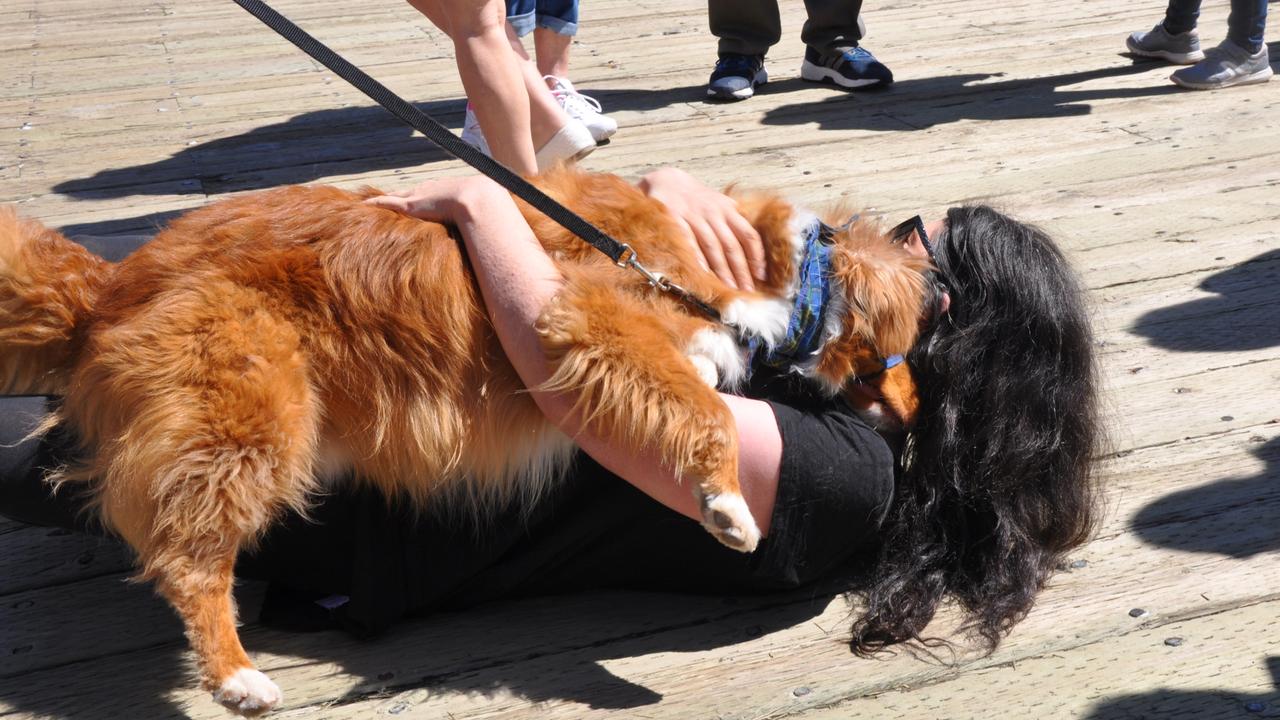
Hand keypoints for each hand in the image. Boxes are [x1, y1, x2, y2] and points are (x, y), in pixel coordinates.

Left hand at [364, 175, 501, 222]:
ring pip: (399, 196)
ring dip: (388, 200)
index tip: (425, 198)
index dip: (428, 196)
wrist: (482, 201)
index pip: (435, 192)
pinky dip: (377, 204)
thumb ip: (495, 230)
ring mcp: (422, 197)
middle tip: (400, 198)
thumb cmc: (492, 211)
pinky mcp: (412, 205)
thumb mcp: (493, 218)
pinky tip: (364, 205)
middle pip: (415, 191)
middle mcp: (434, 190)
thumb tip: (510, 244)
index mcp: (451, 191)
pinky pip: (389, 203)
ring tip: (377, 202)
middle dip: (407, 195)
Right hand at [638, 167, 764, 290]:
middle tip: (746, 291)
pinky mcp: (674, 217)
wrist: (667, 180)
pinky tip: (703, 272)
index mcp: (728, 210)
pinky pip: (688, 240)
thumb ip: (735, 222)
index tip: (760, 276)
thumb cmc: (697, 199)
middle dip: (741, 271)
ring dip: (722, 270)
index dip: (756, 257)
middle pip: (732, 246)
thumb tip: (754, 250)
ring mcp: (694, 215)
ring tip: (729, 288)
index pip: (748, 235)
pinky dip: (696, 256)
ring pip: (712, 246)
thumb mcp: (720, 204)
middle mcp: (714, 213)